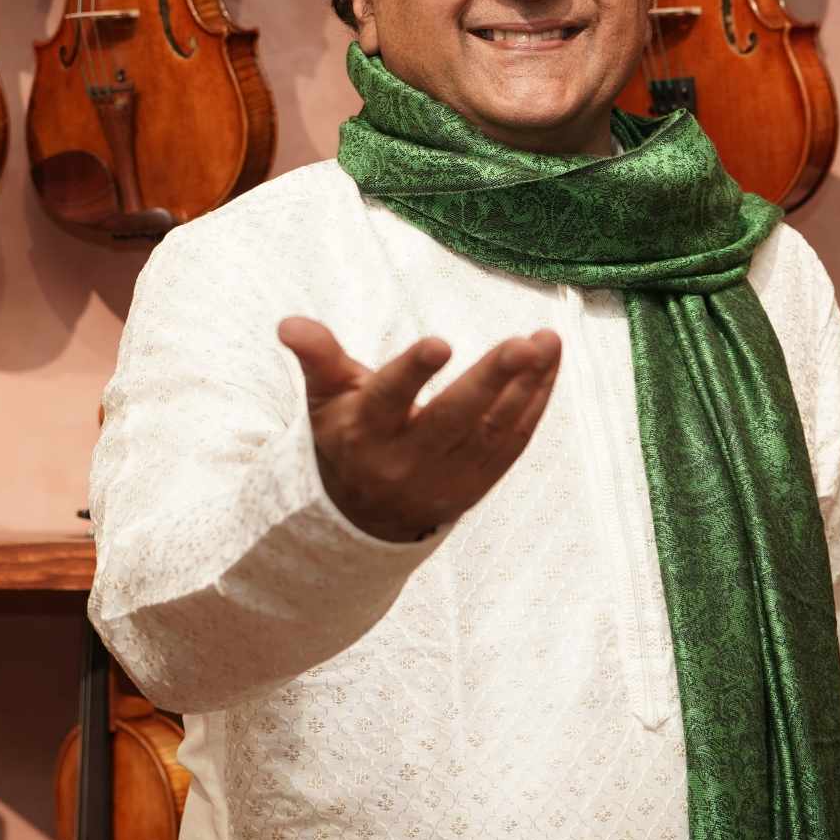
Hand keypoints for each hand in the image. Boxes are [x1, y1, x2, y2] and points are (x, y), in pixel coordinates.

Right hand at [279, 317, 562, 543]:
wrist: (365, 515)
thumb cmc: (349, 435)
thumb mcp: (326, 398)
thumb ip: (317, 357)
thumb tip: (289, 323)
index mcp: (368, 430)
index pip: (390, 399)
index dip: (413, 372)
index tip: (440, 342)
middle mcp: (409, 457)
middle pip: (454, 418)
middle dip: (492, 380)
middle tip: (524, 344)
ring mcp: (448, 475)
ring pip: (494, 430)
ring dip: (527, 385)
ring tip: (547, 341)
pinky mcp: (478, 483)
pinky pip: (514, 442)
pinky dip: (535, 402)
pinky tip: (550, 365)